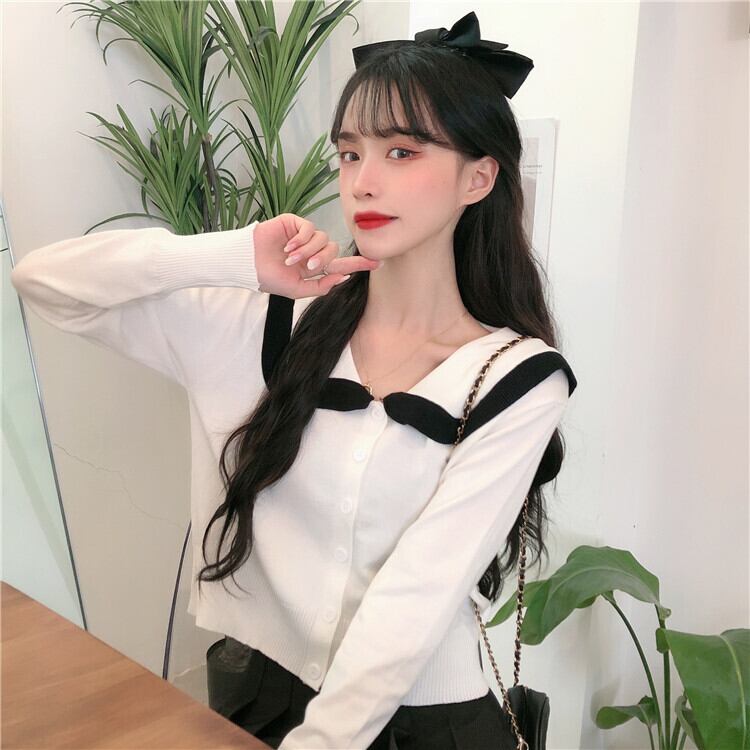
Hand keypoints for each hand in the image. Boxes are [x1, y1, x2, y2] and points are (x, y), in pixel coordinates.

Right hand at [252, 213, 380, 297]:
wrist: (250, 264)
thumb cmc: (271, 278)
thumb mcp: (298, 290)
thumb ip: (322, 286)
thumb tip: (344, 277)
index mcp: (315, 267)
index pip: (341, 264)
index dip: (359, 264)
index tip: (377, 263)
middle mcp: (313, 251)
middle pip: (333, 250)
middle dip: (323, 259)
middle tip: (308, 266)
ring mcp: (305, 236)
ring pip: (323, 239)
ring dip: (309, 251)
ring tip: (291, 259)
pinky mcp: (295, 224)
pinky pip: (311, 228)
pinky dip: (302, 239)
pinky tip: (289, 247)